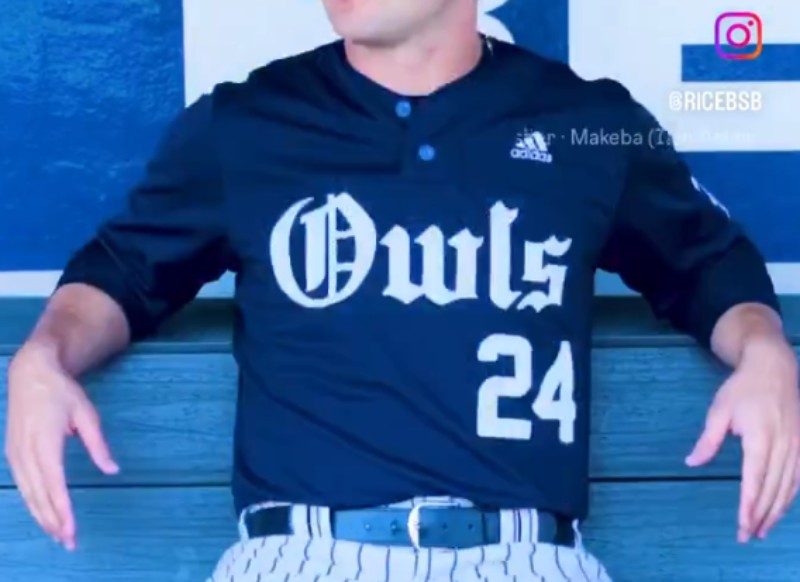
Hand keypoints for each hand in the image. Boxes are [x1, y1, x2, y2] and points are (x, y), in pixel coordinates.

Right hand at [4, 345, 118, 549]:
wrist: (30, 373)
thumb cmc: (62, 392)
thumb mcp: (86, 413)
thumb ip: (97, 444)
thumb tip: (112, 469)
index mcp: (45, 442)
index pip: (54, 485)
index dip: (62, 511)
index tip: (72, 531)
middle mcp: (26, 452)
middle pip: (39, 495)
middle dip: (53, 522)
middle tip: (69, 543)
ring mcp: (15, 454)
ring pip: (27, 494)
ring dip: (41, 516)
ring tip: (58, 535)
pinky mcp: (12, 453)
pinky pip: (22, 485)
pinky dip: (32, 503)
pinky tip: (43, 514)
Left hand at [685, 339, 799, 541]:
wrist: (774, 367)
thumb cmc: (742, 389)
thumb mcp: (718, 410)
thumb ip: (708, 439)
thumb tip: (692, 462)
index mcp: (760, 438)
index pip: (755, 480)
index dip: (749, 506)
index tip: (741, 526)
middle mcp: (783, 445)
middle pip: (774, 489)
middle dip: (761, 516)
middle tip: (748, 536)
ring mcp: (797, 446)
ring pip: (790, 487)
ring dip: (777, 511)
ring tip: (763, 530)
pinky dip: (791, 497)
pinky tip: (781, 509)